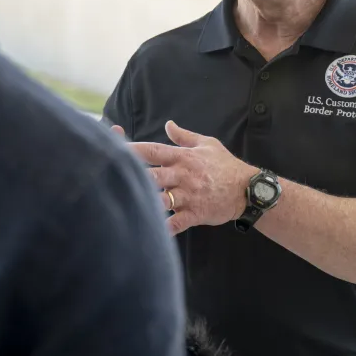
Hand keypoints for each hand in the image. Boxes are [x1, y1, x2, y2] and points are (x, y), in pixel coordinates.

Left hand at [111, 121, 254, 234]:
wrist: (247, 189)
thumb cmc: (226, 166)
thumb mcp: (208, 144)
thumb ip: (185, 136)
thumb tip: (168, 124)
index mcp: (183, 157)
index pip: (152, 150)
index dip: (131, 149)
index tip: (111, 148)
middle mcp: (182, 175)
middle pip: (151, 174)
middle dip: (131, 175)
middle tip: (109, 176)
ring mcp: (188, 195)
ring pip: (160, 199)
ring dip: (143, 202)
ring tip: (122, 205)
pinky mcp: (195, 213)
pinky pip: (175, 223)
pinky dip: (161, 228)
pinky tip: (146, 232)